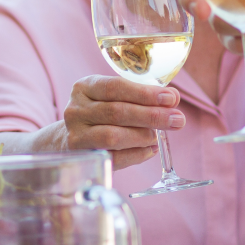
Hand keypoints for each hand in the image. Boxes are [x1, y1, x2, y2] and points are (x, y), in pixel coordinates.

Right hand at [59, 75, 183, 169]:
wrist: (67, 139)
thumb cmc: (99, 114)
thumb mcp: (111, 97)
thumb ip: (139, 96)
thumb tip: (172, 98)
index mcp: (85, 87)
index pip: (116, 87)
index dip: (145, 93)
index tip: (171, 98)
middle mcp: (76, 110)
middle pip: (117, 112)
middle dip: (151, 115)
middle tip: (177, 120)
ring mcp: (76, 135)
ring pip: (113, 136)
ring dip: (142, 136)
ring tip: (158, 136)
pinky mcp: (83, 157)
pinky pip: (114, 158)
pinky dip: (136, 154)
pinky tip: (150, 150)